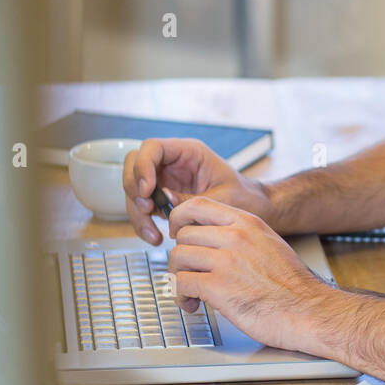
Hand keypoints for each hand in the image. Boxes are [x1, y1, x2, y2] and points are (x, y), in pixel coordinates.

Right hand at [123, 138, 273, 244]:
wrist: (251, 209)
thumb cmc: (243, 197)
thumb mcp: (223, 197)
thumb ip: (194, 199)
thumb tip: (165, 200)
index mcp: (189, 152)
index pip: (153, 148)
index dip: (143, 166)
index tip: (148, 190)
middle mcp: (172, 163)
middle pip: (134, 166)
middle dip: (134, 189)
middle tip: (147, 210)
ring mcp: (164, 179)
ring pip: (134, 190)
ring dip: (137, 213)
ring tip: (153, 234)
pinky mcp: (162, 198)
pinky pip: (142, 207)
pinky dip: (143, 223)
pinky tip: (155, 237)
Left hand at [166, 197, 330, 351]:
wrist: (308, 310)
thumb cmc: (291, 285)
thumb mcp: (269, 243)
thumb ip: (242, 236)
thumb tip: (213, 238)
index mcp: (248, 223)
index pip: (198, 204)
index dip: (179, 218)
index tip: (178, 233)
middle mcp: (236, 237)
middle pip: (184, 234)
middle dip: (181, 256)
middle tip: (188, 271)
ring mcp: (227, 261)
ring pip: (178, 257)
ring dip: (177, 277)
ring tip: (190, 291)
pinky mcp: (218, 287)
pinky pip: (181, 283)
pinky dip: (181, 296)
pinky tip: (193, 303)